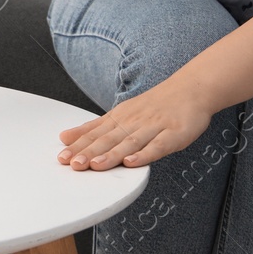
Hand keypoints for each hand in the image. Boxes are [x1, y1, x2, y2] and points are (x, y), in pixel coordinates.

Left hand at [57, 80, 211, 170]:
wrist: (190, 89)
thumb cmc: (153, 105)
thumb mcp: (120, 114)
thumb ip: (93, 128)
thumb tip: (65, 137)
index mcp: (119, 118)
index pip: (95, 133)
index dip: (78, 146)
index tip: (61, 157)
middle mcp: (133, 122)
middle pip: (109, 139)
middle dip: (89, 152)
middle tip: (73, 164)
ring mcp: (153, 127)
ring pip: (130, 143)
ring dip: (112, 155)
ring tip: (95, 165)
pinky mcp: (173, 134)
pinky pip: (157, 146)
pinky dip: (144, 154)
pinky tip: (132, 163)